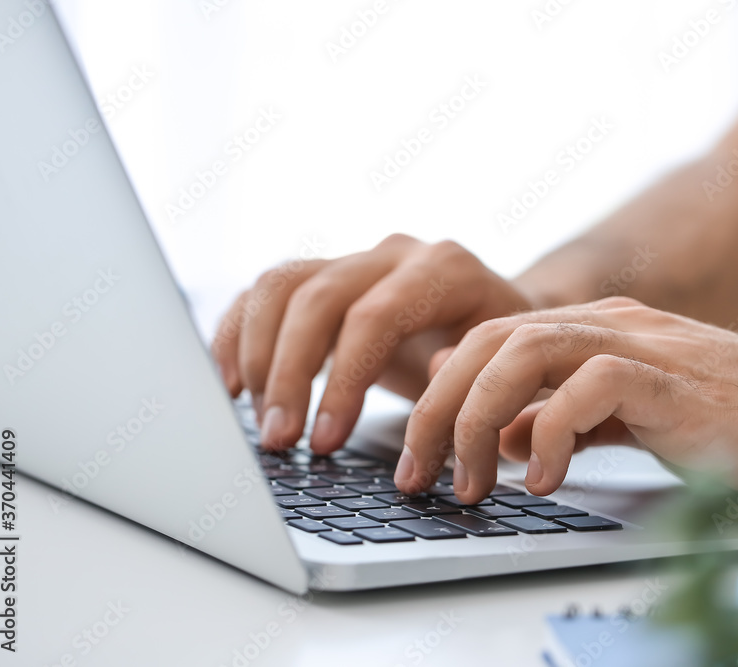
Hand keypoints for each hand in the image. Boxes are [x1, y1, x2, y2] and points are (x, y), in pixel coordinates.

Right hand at [212, 234, 533, 451]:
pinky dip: (239, 332)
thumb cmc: (504, 354)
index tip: (325, 442)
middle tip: (279, 440)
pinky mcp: (328, 275)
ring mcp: (357, 259)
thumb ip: (468, 386)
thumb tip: (429, 415)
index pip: (376, 316)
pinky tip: (232, 383)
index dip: (343, 381)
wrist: (502, 319)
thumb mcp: (504, 371)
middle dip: (289, 374)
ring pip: (281, 285)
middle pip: (318, 297)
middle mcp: (396, 254)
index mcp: (446, 270)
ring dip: (257, 355)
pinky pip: (267, 291)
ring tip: (259, 420)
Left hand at [397, 297, 737, 517]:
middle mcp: (613, 327)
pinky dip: (554, 432)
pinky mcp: (681, 382)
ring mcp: (647, 347)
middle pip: (492, 339)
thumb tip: (507, 437)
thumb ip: (567, 420)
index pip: (490, 340)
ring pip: (527, 350)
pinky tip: (547, 480)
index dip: (442, 393)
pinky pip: (595, 385)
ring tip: (471, 481)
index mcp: (597, 332)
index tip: (420, 452)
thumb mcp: (630, 423)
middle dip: (441, 408)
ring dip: (481, 417)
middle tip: (420, 473)